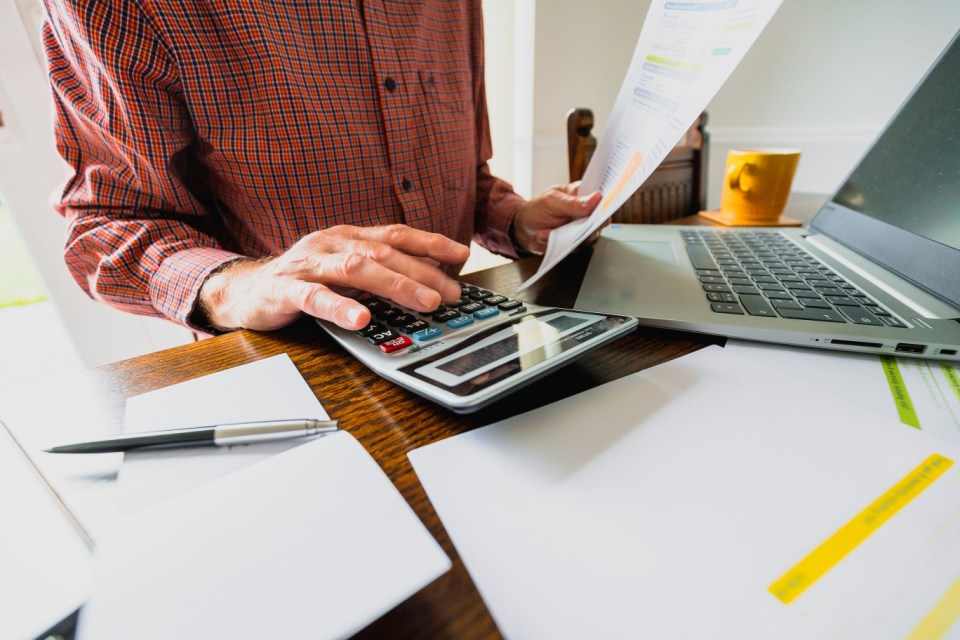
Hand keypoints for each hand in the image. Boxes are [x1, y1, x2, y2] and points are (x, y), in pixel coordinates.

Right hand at [197, 224, 469, 331]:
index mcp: (347, 237)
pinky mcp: (285, 290)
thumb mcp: (342, 270)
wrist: (243, 292)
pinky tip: (361, 319)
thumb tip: (428, 281)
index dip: (430, 242)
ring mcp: (307, 264)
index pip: (395, 234)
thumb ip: (377, 271)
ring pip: (356, 269)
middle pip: (383, 253)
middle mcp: (330, 244)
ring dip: (394, 286)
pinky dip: (340, 307)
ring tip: (423, 302)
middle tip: (450, 294)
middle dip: (422, 273)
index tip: (462, 254)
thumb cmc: (300, 280)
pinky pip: (314, 297)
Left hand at [510, 182, 601, 254]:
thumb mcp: (550, 201)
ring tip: (545, 231)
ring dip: (567, 236)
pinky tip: (544, 236)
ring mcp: (582, 228)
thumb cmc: (537, 209)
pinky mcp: (576, 242)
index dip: (608, 199)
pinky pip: (576, 247)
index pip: (602, 194)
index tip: (604, 205)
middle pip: (601, 218)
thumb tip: (596, 199)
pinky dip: (559, 244)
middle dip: (588, 224)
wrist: (524, 230)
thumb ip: (572, 203)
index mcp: (582, 193)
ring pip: (590, 235)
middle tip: (572, 225)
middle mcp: (586, 211)